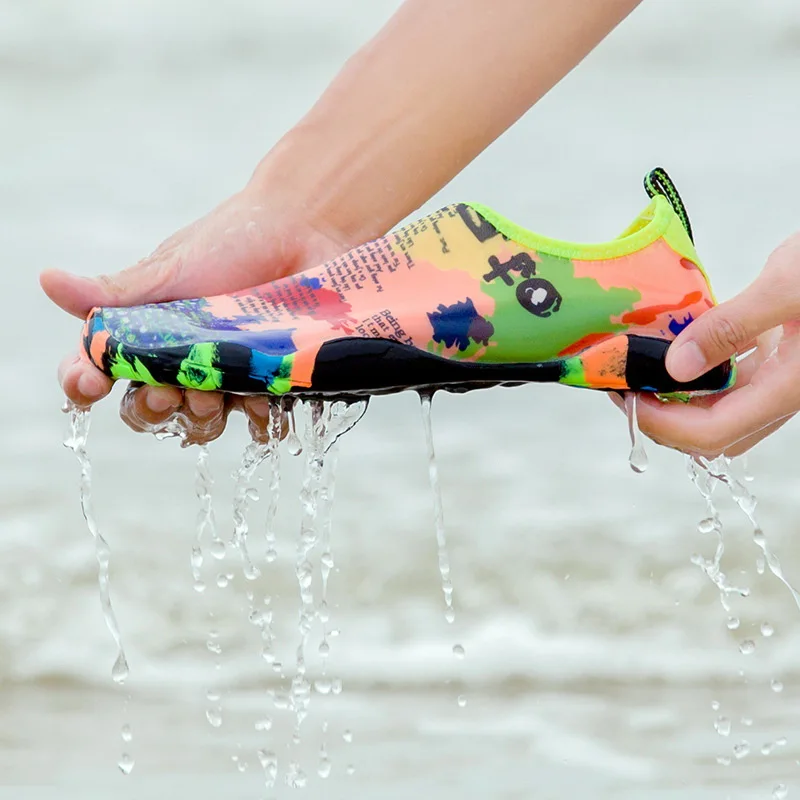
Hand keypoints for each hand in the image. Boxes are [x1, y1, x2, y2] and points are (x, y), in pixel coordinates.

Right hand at [41, 169, 354, 444]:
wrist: (305, 231)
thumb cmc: (232, 243)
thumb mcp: (170, 269)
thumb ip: (115, 292)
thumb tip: (47, 279)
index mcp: (144, 334)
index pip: (98, 371)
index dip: (84, 384)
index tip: (90, 384)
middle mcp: (181, 361)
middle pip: (150, 410)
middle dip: (152, 407)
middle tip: (167, 390)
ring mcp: (226, 376)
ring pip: (201, 425)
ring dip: (200, 418)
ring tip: (213, 393)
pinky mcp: (270, 383)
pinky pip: (260, 421)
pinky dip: (260, 418)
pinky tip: (263, 402)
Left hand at [611, 233, 799, 457]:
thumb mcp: (787, 286)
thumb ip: (732, 327)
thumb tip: (677, 367)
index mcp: (789, 387)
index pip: (712, 433)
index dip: (662, 424)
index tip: (625, 395)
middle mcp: (785, 391)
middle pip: (713, 432)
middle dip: (663, 419)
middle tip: (624, 385)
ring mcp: (785, 375)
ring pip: (723, 407)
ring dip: (678, 397)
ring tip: (639, 366)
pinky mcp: (784, 354)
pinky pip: (734, 378)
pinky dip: (700, 371)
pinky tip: (677, 346)